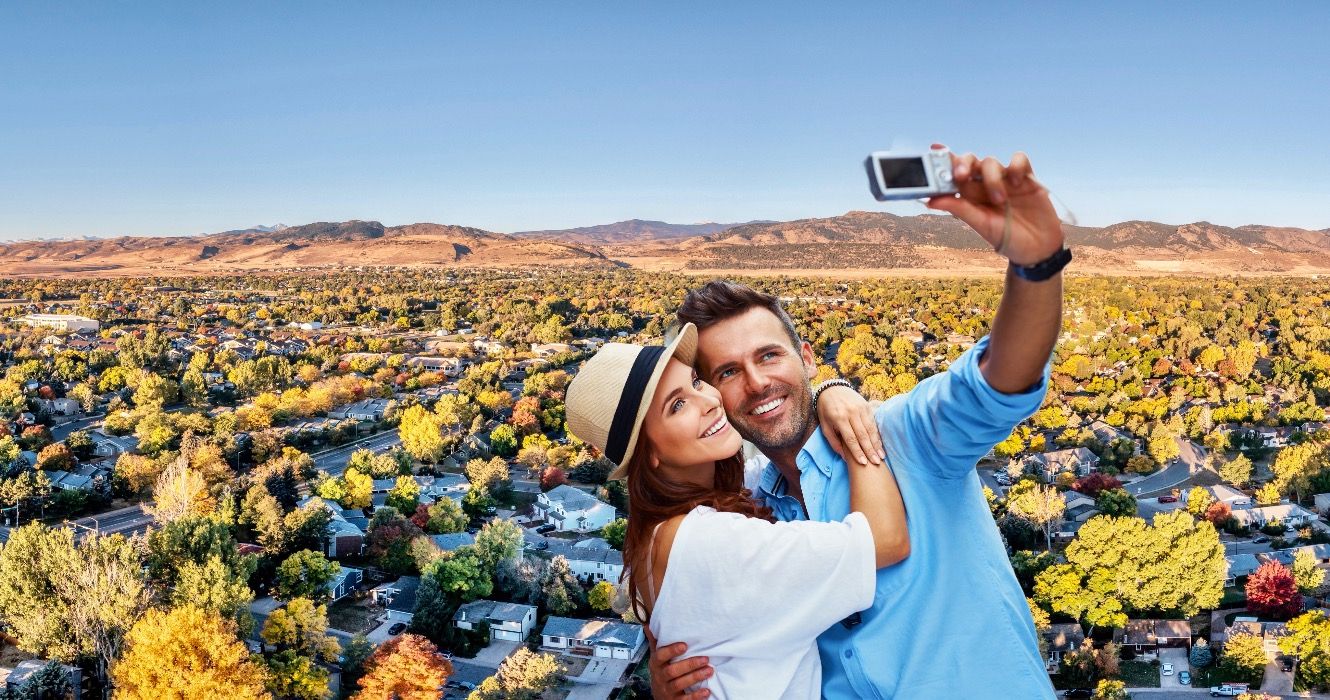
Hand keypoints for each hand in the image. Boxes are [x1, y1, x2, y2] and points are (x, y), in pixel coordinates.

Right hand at [645, 628, 711, 698]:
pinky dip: (696, 696)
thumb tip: (648, 625)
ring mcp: (667, 691)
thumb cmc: (662, 673)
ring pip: (679, 684)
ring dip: (695, 677)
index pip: (660, 656)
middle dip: (689, 665)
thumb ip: (655, 643)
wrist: (660, 697)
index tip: (685, 645)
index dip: (672, 651)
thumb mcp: (657, 659)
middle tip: (706, 658)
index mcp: (656, 665)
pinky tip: (707, 691)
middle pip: (672, 671)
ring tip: (710, 670)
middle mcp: (660, 678)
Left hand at [817, 383, 885, 465]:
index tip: (863, 463)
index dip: (857, 451)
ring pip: (870, 429)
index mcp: (839, 418)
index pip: (850, 438)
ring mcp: (861, 408)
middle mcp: (851, 413)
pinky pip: (873, 422)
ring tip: (881, 456)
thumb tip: (844, 457)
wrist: (832, 388)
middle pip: (863, 435)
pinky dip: (877, 434)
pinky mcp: (867, 406)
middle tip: (876, 463)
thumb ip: (833, 441)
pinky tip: (880, 444)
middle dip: (870, 450)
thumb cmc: (826, 410)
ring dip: (876, 444)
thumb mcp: (825, 425)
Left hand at [925, 145, 1063, 265]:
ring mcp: (1005, 179)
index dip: (944, 162)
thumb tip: (930, 201)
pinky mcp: (1026, 177)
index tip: (934, 151)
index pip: (954, 174)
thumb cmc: (1007, 237)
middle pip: (970, 161)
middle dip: (963, 163)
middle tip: (960, 176)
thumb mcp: (982, 225)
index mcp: (970, 196)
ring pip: (991, 162)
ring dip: (991, 178)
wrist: (1038, 247)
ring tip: (999, 200)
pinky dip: (1015, 166)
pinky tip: (1017, 182)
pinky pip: (1019, 159)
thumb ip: (960, 209)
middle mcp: (985, 184)